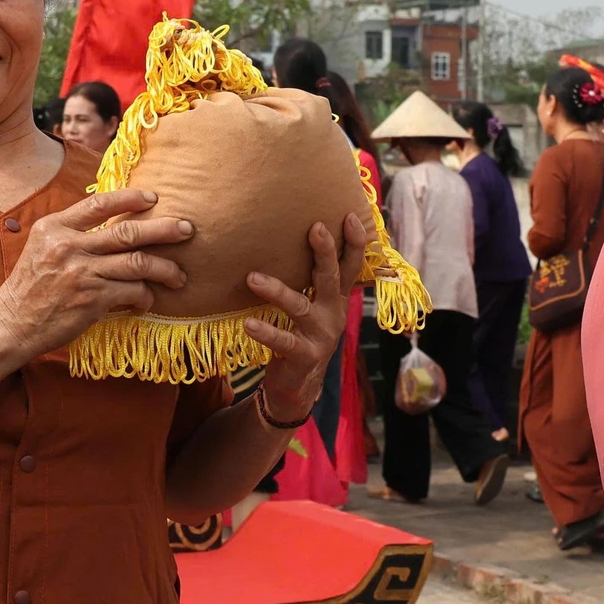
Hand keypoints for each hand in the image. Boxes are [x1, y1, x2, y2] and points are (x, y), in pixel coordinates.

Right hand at [0, 189, 192, 359]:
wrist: (11, 323)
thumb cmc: (32, 285)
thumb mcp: (44, 246)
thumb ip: (74, 230)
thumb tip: (115, 217)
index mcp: (56, 227)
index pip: (99, 203)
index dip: (131, 198)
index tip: (154, 198)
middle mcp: (69, 246)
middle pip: (128, 231)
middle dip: (165, 229)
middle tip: (188, 229)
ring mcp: (81, 273)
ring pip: (138, 263)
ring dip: (166, 269)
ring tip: (179, 276)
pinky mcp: (92, 300)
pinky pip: (133, 292)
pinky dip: (145, 297)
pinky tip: (146, 301)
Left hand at [246, 213, 371, 423]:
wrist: (299, 387)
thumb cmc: (300, 336)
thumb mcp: (312, 307)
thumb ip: (311, 280)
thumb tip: (298, 238)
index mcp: (335, 299)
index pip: (350, 266)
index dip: (354, 242)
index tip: (351, 216)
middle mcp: (333, 314)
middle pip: (331, 278)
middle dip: (325, 252)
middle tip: (315, 228)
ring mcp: (321, 336)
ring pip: (300, 306)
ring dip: (276, 290)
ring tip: (252, 278)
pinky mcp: (304, 356)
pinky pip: (283, 340)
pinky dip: (266, 331)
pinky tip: (249, 323)